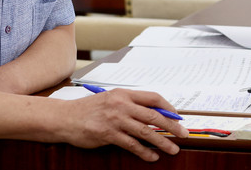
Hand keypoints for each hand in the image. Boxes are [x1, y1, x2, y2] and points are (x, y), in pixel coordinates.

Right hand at [62, 88, 188, 161]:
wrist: (66, 117)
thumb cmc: (89, 109)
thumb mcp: (110, 100)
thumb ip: (130, 105)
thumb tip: (154, 114)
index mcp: (123, 94)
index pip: (153, 97)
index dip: (168, 107)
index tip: (177, 116)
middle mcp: (121, 104)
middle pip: (154, 115)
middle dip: (172, 126)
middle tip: (183, 134)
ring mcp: (115, 119)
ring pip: (145, 132)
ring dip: (162, 142)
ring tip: (172, 149)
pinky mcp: (108, 134)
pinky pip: (132, 144)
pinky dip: (144, 152)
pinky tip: (152, 156)